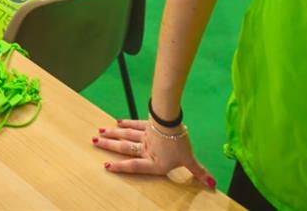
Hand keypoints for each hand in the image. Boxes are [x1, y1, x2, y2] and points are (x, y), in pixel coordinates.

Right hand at [94, 118, 214, 187]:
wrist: (172, 121)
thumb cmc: (179, 143)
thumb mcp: (190, 160)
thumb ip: (199, 172)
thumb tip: (213, 185)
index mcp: (154, 162)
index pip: (135, 166)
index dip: (121, 167)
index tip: (106, 165)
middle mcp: (146, 149)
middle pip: (125, 148)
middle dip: (109, 146)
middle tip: (94, 142)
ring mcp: (145, 136)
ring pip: (125, 135)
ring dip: (112, 134)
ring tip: (99, 133)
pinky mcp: (147, 124)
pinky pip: (133, 125)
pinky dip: (125, 123)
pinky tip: (117, 122)